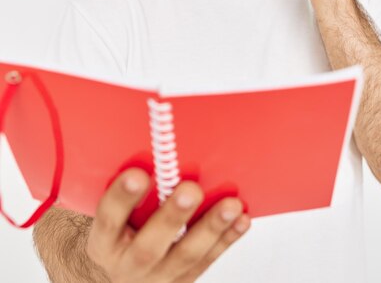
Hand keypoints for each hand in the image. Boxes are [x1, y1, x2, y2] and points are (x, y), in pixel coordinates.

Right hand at [86, 168, 250, 282]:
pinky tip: (241, 220)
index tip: (138, 173)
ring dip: (211, 228)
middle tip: (191, 189)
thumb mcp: (112, 215)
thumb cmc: (120, 230)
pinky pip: (208, 260)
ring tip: (231, 205)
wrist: (124, 274)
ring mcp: (158, 276)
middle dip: (172, 216)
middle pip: (149, 245)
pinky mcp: (183, 280)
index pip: (108, 219)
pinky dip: (227, 239)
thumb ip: (125, 189)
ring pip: (186, 255)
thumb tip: (151, 144)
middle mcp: (128, 264)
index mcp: (104, 242)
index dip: (122, 197)